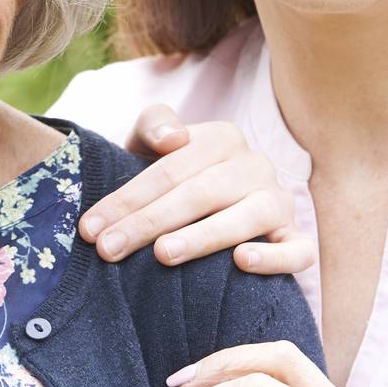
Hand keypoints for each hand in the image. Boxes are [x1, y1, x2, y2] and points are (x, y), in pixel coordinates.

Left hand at [78, 104, 312, 274]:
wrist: (204, 206)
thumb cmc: (170, 177)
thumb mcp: (149, 143)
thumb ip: (153, 125)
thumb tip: (171, 139)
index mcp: (222, 138)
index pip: (170, 168)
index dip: (126, 198)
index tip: (90, 228)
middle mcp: (256, 165)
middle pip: (199, 193)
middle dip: (148, 222)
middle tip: (109, 249)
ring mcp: (279, 202)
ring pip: (247, 218)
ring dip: (203, 236)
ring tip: (163, 253)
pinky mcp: (296, 238)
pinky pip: (297, 251)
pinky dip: (273, 257)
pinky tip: (242, 261)